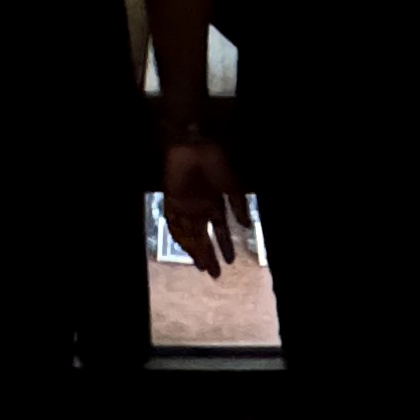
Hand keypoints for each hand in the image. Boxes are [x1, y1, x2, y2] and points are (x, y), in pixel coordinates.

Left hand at [160, 134, 242, 277]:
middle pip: (203, 238)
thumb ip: (239, 205)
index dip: (225, 246)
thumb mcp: (233, 185)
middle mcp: (200, 208)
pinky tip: (184, 248)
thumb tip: (248, 226)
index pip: (220, 231)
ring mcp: (185, 206)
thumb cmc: (216, 163)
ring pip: (189, 234)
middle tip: (215, 274)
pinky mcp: (171, 200)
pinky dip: (178, 236)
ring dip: (194, 250)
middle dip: (209, 255)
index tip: (231, 262)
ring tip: (202, 266)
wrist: (195, 145)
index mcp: (215, 204)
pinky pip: (173, 223)